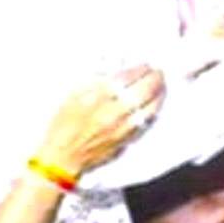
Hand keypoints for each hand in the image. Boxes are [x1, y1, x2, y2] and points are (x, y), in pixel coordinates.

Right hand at [35, 65, 165, 176]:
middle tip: (158, 72)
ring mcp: (123, 127)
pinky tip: (155, 104)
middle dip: (155, 78)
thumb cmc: (63, 126)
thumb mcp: (74, 95)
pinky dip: (153, 110)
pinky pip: (147, 122)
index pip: (129, 76)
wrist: (62, 157)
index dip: (141, 69)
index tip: (145, 65)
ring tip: (161, 86)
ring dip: (159, 94)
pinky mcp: (127, 140)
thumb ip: (97, 80)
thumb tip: (116, 69)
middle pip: (145, 89)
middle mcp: (113, 111)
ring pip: (151, 106)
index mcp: (98, 97)